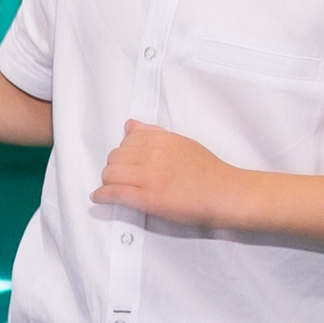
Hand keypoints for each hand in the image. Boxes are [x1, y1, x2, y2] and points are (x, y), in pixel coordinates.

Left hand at [92, 119, 233, 225]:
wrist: (225, 193)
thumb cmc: (208, 170)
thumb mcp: (182, 143)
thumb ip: (153, 133)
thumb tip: (129, 125)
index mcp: (161, 139)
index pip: (126, 141)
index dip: (124, 154)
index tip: (126, 163)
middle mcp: (152, 155)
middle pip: (114, 157)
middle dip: (115, 167)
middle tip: (121, 177)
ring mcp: (149, 176)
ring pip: (110, 174)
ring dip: (108, 181)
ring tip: (113, 187)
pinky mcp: (148, 198)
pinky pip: (114, 193)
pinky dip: (101, 195)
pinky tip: (98, 197)